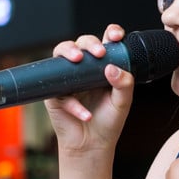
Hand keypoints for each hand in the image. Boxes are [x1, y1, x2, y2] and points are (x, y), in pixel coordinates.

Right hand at [44, 24, 134, 156]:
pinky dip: (73, 103)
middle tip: (99, 53)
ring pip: (61, 53)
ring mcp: (68, 78)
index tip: (115, 36)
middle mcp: (85, 69)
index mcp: (104, 67)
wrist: (92, 145)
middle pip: (82, 43)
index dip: (111, 33)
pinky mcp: (54, 92)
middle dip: (89, 43)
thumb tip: (112, 67)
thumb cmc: (108, 122)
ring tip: (78, 60)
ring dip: (69, 52)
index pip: (106, 42)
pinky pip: (57, 87)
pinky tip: (85, 114)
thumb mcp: (123, 103)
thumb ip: (124, 84)